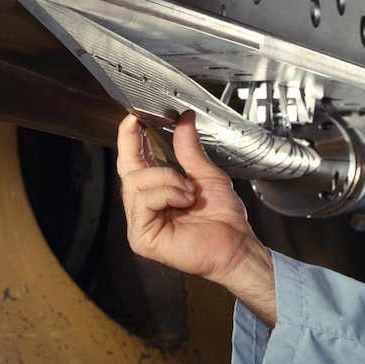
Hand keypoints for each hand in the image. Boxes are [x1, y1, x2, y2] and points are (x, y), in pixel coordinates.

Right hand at [116, 111, 276, 324]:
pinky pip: (144, 201)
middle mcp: (144, 206)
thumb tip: (184, 120)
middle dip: (143, 151)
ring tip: (190, 192)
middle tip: (157, 138)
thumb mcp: (206, 174)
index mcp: (156, 191)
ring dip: (168, 179)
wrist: (236, 246)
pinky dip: (167, 194)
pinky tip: (184, 201)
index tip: (135, 117)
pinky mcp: (141, 237)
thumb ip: (189, 148)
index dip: (130, 138)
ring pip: (136, 182)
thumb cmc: (224, 219)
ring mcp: (140, 222)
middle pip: (128, 168)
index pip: (133, 160)